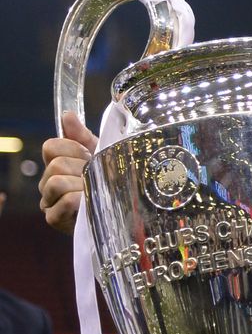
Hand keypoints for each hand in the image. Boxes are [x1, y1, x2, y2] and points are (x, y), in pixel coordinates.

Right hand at [39, 112, 97, 233]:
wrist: (122, 209)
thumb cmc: (109, 180)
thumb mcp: (100, 154)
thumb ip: (82, 135)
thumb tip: (68, 115)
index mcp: (56, 164)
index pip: (51, 146)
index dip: (74, 148)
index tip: (90, 155)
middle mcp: (47, 182)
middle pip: (56, 164)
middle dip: (81, 168)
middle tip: (96, 176)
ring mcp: (48, 202)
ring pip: (56, 182)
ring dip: (81, 184)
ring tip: (94, 190)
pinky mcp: (55, 219)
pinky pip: (65, 201)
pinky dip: (81, 199)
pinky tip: (91, 202)